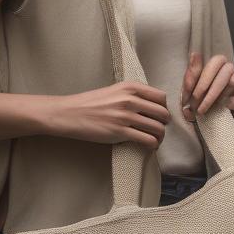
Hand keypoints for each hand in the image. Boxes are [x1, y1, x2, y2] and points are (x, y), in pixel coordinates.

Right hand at [49, 81, 170, 148]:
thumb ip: (132, 95)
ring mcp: (125, 116)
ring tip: (156, 140)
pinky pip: (147, 140)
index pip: (161, 97)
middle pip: (162, 113)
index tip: (159, 115)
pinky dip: (153, 145)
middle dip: (164, 123)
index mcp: (130, 87)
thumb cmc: (90, 103)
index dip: (163, 108)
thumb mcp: (114, 91)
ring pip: (157, 128)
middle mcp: (130, 100)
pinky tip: (149, 146)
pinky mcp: (120, 132)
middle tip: (159, 129)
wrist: (70, 114)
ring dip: (160, 136)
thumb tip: (151, 106)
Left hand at [181, 51, 233, 136]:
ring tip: (205, 110)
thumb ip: (192, 76)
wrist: (205, 133)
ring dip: (216, 95)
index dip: (200, 74)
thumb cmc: (197, 109)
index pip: (215, 61)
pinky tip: (219, 111)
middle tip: (195, 103)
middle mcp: (230, 75)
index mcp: (217, 69)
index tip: (187, 93)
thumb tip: (194, 54)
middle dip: (206, 86)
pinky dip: (229, 104)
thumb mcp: (189, 94)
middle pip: (225, 68)